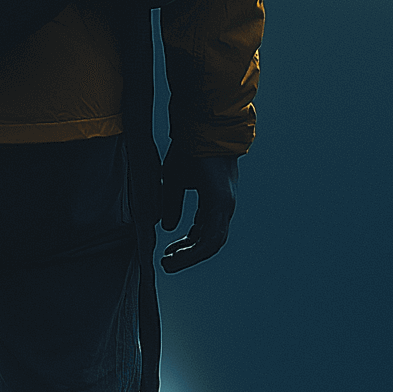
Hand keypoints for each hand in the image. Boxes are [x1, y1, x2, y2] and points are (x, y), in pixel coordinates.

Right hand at [158, 145, 238, 272]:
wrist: (200, 127)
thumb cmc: (189, 150)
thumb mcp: (173, 180)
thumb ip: (172, 204)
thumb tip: (168, 227)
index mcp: (214, 202)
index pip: (204, 232)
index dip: (187, 246)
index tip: (169, 253)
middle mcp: (223, 207)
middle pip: (209, 242)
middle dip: (188, 255)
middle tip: (168, 263)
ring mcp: (224, 206)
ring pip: (211, 244)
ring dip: (190, 257)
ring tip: (169, 264)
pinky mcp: (221, 204)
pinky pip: (211, 236)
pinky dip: (194, 249)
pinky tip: (177, 254)